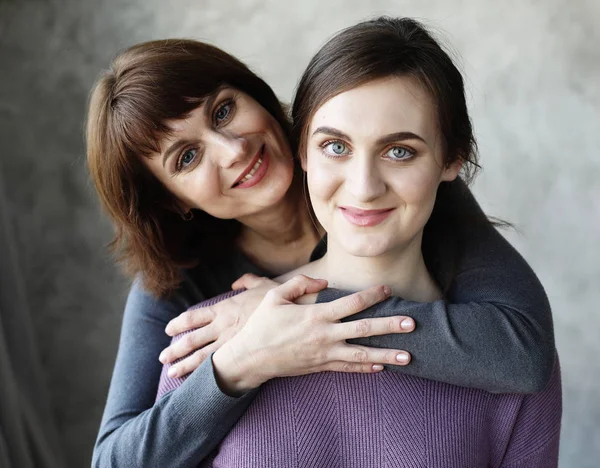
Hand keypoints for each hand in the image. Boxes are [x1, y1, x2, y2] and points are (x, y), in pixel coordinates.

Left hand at [159, 274, 277, 376]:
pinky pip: (220, 367)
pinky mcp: (243, 356)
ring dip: (185, 365)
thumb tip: (236, 283)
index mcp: (225, 309)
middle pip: (192, 340)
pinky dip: (206, 375)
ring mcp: (232, 343)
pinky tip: (198, 382)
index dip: (179, 323)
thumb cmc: (281, 299)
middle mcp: (224, 327)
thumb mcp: (263, 284)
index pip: (195, 317)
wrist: (297, 314)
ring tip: (171, 374)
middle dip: (176, 350)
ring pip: (202, 357)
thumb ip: (247, 281)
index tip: (168, 330)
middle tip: (163, 358)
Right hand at [212, 275, 414, 394]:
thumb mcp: (275, 297)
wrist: (251, 358)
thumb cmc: (262, 325)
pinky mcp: (321, 367)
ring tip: (408, 356)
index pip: (352, 303)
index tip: (388, 290)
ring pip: (362, 353)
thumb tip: (324, 283)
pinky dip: (365, 367)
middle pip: (364, 329)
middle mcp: (325, 335)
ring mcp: (325, 353)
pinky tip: (381, 368)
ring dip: (387, 354)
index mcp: (316, 315)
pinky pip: (348, 368)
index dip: (372, 295)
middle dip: (390, 326)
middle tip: (412, 323)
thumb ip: (300, 285)